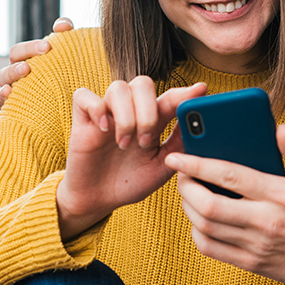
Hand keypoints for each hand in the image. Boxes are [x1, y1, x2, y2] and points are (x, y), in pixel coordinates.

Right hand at [0, 17, 73, 109]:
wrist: (69, 108)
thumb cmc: (66, 78)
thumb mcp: (69, 56)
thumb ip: (66, 36)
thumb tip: (63, 25)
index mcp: (28, 60)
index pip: (22, 49)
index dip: (31, 46)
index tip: (47, 46)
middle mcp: (18, 73)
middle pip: (13, 58)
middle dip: (24, 54)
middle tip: (41, 53)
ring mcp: (13, 89)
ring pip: (2, 78)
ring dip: (11, 72)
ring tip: (25, 69)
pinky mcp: (12, 106)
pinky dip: (0, 96)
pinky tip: (8, 92)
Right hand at [56, 78, 206, 240]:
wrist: (100, 200)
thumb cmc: (132, 181)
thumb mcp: (162, 166)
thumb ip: (180, 145)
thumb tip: (200, 127)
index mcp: (153, 119)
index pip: (170, 97)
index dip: (185, 92)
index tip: (201, 90)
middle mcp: (130, 111)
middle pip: (143, 83)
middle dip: (148, 111)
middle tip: (146, 141)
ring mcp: (106, 113)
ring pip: (118, 87)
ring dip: (126, 115)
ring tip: (125, 144)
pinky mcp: (82, 120)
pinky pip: (84, 95)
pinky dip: (95, 108)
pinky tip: (104, 129)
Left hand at [165, 125, 284, 284]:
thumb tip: (280, 128)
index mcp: (281, 195)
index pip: (229, 176)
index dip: (197, 164)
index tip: (178, 156)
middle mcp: (266, 221)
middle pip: (207, 205)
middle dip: (185, 187)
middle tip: (181, 175)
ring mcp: (256, 246)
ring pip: (205, 227)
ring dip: (188, 209)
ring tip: (189, 193)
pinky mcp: (252, 263)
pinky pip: (212, 249)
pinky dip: (198, 233)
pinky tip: (201, 220)